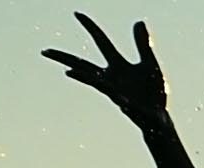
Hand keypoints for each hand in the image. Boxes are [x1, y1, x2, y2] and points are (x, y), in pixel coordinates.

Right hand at [43, 13, 166, 126]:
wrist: (159, 119)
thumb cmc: (153, 93)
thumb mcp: (150, 64)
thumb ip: (143, 45)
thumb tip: (138, 22)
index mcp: (118, 65)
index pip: (101, 42)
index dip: (90, 27)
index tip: (77, 13)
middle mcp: (111, 78)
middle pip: (83, 65)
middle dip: (64, 58)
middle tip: (44, 51)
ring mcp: (116, 92)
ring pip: (96, 83)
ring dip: (84, 78)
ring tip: (68, 71)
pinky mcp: (127, 105)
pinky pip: (120, 100)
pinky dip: (117, 96)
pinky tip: (115, 95)